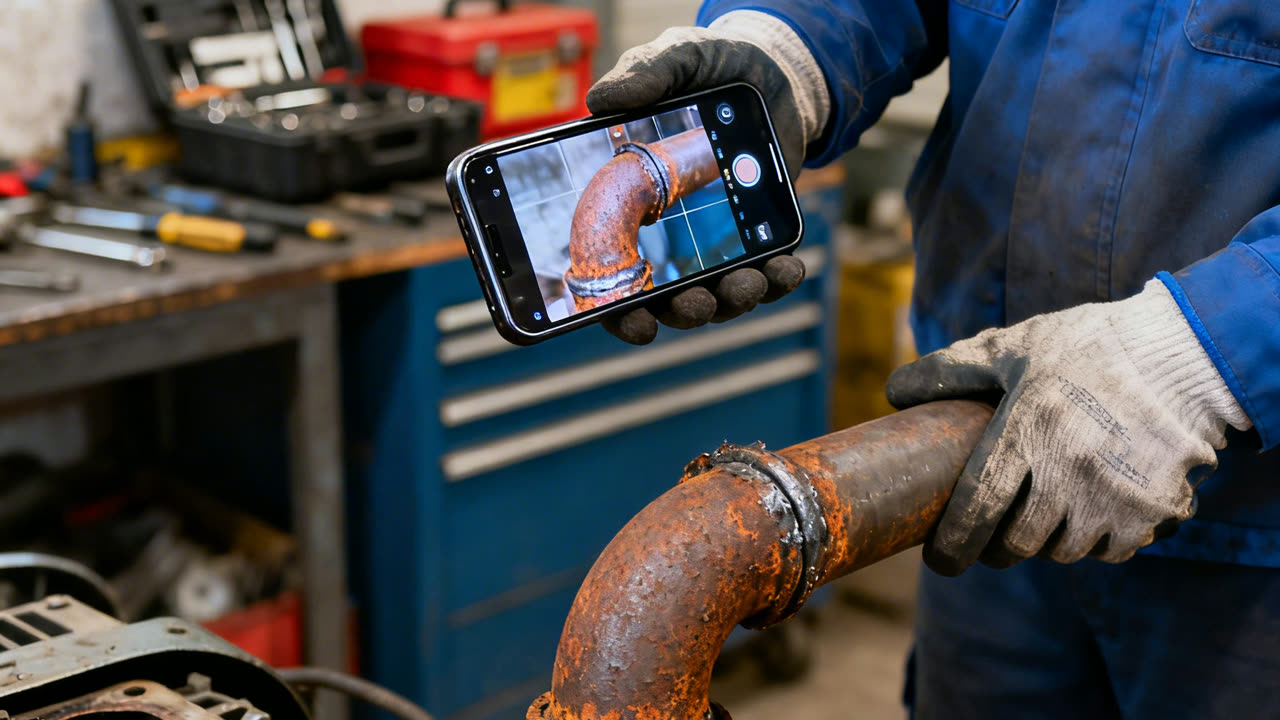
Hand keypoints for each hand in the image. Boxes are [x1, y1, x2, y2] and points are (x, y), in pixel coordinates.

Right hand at [588, 12, 827, 344]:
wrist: (771, 72)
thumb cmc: (708, 71)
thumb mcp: (676, 61)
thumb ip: (642, 76)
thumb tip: (598, 101)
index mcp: (628, 209)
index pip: (613, 277)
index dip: (618, 310)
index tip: (636, 323)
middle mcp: (669, 238)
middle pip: (669, 300)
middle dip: (684, 311)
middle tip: (696, 303)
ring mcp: (716, 243)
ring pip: (719, 295)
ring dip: (733, 299)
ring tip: (748, 283)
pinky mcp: (759, 236)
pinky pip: (766, 273)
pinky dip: (778, 279)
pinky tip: (788, 268)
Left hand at [885, 280, 1251, 575]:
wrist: (1184, 352)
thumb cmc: (1087, 345)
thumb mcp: (1013, 346)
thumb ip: (951, 371)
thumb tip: (893, 392)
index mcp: (1027, 431)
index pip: (977, 508)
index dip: (952, 544)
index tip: (940, 558)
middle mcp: (1070, 472)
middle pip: (1017, 543)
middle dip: (996, 547)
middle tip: (989, 535)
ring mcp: (1115, 496)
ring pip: (1063, 551)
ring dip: (1045, 542)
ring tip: (1039, 515)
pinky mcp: (1153, 511)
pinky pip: (1110, 550)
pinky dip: (1094, 540)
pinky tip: (1087, 512)